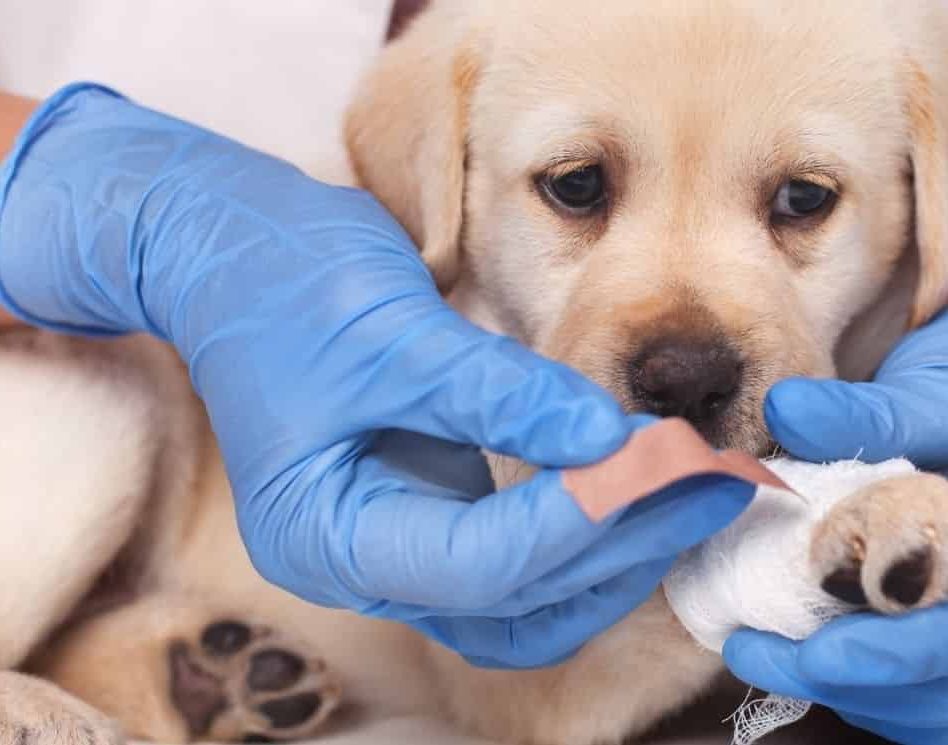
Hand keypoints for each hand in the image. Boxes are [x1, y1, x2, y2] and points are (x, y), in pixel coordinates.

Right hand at [0, 84, 754, 667]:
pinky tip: (653, 482)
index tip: (669, 462)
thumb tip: (615, 434)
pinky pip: (529, 558)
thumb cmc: (284, 279)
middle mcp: (363, 562)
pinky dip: (593, 531)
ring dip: (620, 555)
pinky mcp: (434, 513)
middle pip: (518, 605)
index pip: (480, 563)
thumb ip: (500, 390)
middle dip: (624, 547)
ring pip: (532, 603)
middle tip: (720, 482)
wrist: (227, 248)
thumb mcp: (390, 327)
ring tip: (705, 489)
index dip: (583, 517)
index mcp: (326, 534)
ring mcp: (399, 546)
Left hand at [724, 234, 947, 742]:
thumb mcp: (943, 379)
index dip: (910, 649)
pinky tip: (831, 654)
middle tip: (762, 654)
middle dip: (872, 687)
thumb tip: (785, 410)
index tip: (813, 652)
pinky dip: (896, 694)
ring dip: (877, 700)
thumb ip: (871, 411)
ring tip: (783, 656)